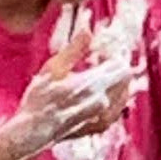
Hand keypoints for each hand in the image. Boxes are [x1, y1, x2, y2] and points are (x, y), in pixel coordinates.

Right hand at [5, 28, 131, 159]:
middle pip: (125, 79)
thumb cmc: (39, 98)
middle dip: (116, 67)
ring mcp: (103, 117)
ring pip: (124, 94)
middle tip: (99, 61)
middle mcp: (102, 102)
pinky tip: (100, 95)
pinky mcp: (100, 127)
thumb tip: (88, 28)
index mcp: (92, 85)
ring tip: (97, 77)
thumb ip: (75, 48)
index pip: (120, 65)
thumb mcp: (53, 68)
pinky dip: (114, 99)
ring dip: (116, 82)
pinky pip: (117, 110)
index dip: (113, 55)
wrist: (34, 131)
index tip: (100, 52)